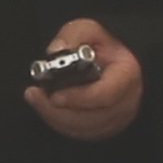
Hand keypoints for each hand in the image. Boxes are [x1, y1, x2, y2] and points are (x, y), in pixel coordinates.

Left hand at [23, 18, 145, 141]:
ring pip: (82, 129)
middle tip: (35, 94)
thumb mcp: (89, 29)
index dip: (78, 98)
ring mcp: (117, 119)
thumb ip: (73, 36)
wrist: (109, 59)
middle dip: (58, 110)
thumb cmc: (102, 45)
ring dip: (54, 116)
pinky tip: (47, 107)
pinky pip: (79, 134)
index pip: (106, 95)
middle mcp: (127, 102)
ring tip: (37, 98)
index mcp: (127, 76)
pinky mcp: (105, 128)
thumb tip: (57, 51)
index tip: (54, 95)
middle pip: (91, 118)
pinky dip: (59, 123)